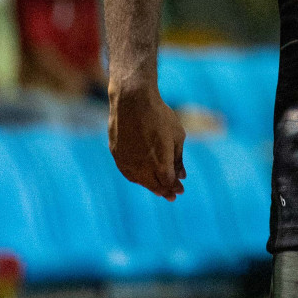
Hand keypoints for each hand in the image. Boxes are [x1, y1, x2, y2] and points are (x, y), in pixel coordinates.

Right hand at [108, 76, 185, 199]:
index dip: (174, 188)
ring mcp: (127, 161)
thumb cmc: (160, 116)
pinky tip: (143, 177)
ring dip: (150, 185)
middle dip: (164, 191)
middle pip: (154, 185)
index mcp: (160, 162)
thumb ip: (178, 159)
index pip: (168, 183)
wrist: (132, 102)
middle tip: (172, 195)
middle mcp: (142, 166)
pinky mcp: (116, 155)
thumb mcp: (177, 136)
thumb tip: (181, 176)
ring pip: (140, 180)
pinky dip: (137, 177)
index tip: (180, 191)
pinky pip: (127, 172)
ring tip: (158, 188)